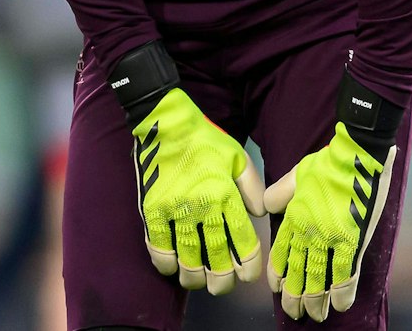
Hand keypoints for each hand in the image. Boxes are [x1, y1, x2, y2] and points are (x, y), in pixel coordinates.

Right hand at [130, 88, 265, 294]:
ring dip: (193, 276)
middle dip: (221, 279)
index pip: (242, 240)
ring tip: (198, 282)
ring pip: (186, 257)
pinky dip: (165, 263)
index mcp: (225, 193)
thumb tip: (259, 216)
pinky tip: (172, 268)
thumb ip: (252, 187)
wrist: (164, 123)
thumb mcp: (237, 157)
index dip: (247, 264)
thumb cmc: (204, 140)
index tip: (248, 276)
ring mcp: (174, 210)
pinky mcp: (152, 210)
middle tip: (223, 288)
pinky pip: (158, 246)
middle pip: (214, 256)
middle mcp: (202, 206)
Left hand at [264, 75, 401, 321]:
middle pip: (298, 274)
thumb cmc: (327, 161)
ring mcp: (330, 239)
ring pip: (318, 280)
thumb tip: (266, 206)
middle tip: (295, 313)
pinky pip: (346, 274)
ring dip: (315, 301)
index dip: (278, 275)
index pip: (280, 255)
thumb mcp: (296, 173)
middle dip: (295, 297)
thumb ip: (279, 193)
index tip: (276, 289)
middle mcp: (308, 233)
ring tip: (314, 315)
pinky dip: (342, 293)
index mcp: (294, 218)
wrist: (357, 153)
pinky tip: (339, 306)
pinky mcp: (353, 241)